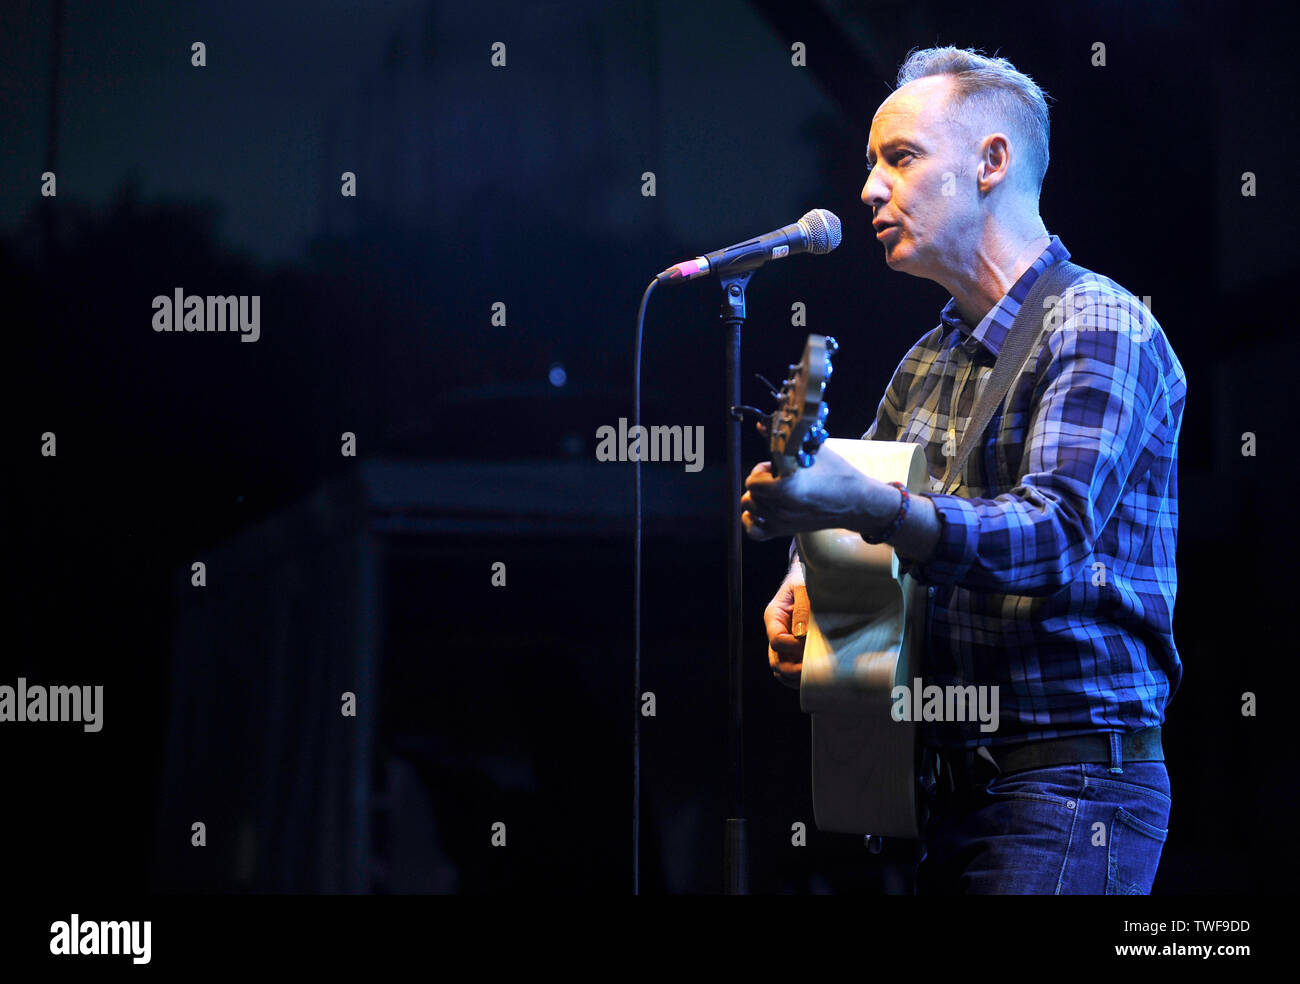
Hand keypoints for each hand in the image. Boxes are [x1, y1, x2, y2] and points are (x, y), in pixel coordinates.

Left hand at [741, 444, 879, 540]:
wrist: (856, 502)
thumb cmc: (837, 474)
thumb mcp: (812, 451)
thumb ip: (782, 439)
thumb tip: (760, 425)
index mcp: (786, 487)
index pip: (753, 480)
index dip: (762, 470)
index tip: (776, 466)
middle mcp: (781, 507)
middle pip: (750, 494)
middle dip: (760, 482)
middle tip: (776, 478)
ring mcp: (782, 522)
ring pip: (750, 509)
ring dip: (758, 498)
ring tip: (775, 492)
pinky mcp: (785, 531)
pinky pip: (755, 532)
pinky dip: (753, 521)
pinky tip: (763, 511)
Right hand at [765, 576, 809, 688]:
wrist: (809, 578)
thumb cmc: (806, 579)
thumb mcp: (803, 586)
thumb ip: (802, 606)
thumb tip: (802, 632)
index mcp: (774, 617)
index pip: (776, 640)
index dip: (792, 647)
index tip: (809, 644)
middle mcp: (777, 632)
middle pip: (776, 661)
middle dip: (794, 670)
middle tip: (814, 670)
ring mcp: (785, 643)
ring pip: (782, 670)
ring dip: (797, 677)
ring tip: (816, 676)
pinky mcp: (795, 649)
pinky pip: (792, 670)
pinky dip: (801, 678)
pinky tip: (816, 676)